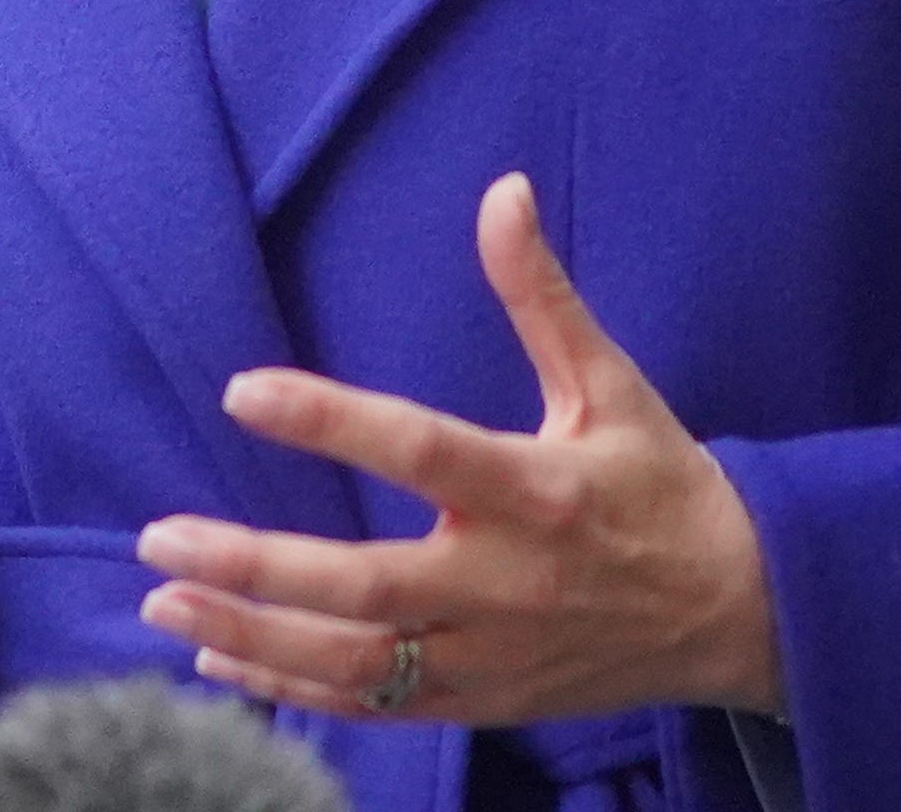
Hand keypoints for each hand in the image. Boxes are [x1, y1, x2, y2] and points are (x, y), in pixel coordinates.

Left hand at [133, 173, 780, 722]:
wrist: (740, 615)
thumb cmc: (664, 487)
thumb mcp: (613, 385)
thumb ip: (541, 296)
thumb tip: (502, 190)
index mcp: (538, 493)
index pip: (420, 450)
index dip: (330, 420)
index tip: (241, 390)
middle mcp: (507, 584)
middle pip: (364, 588)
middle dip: (254, 567)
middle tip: (160, 539)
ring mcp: (492, 656)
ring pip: (355, 664)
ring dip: (252, 638)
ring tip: (165, 602)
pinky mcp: (484, 703)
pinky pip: (375, 710)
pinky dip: (294, 692)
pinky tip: (223, 661)